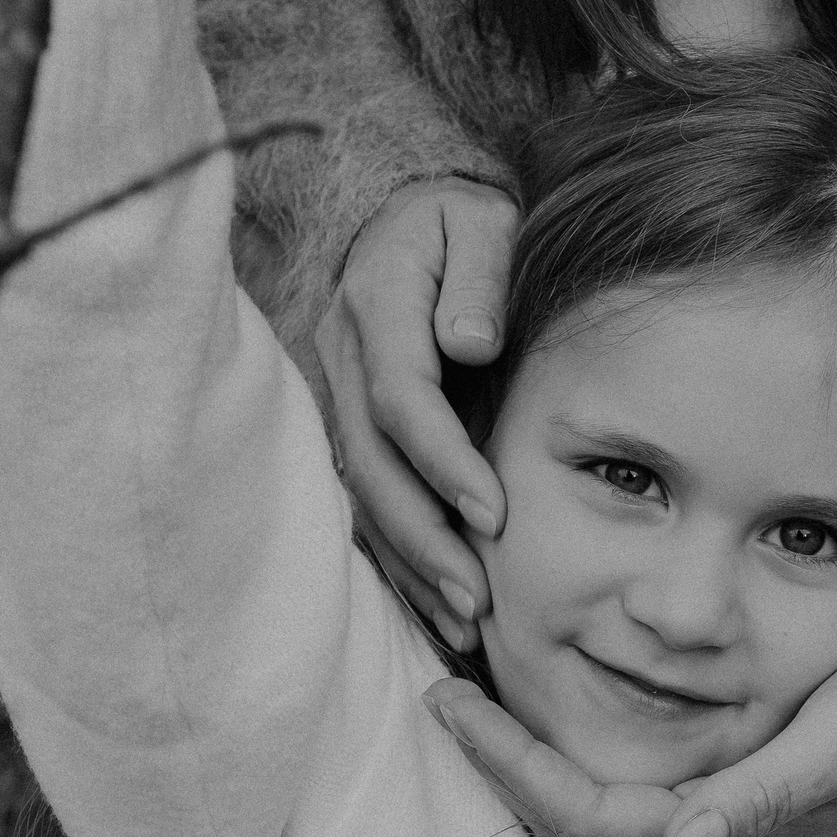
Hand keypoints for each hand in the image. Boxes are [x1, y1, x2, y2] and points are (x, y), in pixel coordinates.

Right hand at [318, 178, 515, 649]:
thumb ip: (480, 275)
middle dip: (425, 538)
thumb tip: (472, 344)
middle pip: (372, 465)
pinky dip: (402, 555)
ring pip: (363, 494)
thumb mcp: (480, 221)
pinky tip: (440, 606)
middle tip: (478, 599)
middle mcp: (345, 358)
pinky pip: (368, 499)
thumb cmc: (459, 221)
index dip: (445, 463)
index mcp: (378, 305)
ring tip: (466, 622)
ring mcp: (338, 394)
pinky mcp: (351, 425)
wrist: (403, 214)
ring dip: (411, 563)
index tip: (497, 516)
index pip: (402, 400)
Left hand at [425, 654, 836, 836]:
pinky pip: (617, 798)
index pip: (582, 814)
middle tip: (440, 695)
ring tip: (473, 707)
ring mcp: (713, 835)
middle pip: (568, 823)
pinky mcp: (721, 811)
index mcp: (724, 836)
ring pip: (588, 815)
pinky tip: (546, 722)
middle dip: (499, 765)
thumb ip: (763, 793)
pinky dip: (567, 762)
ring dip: (526, 767)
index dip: (509, 765)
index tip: (452, 702)